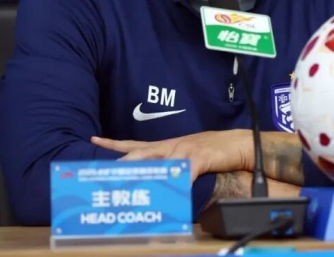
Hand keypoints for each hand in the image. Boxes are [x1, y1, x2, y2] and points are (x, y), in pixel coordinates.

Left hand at [91, 130, 252, 181]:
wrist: (239, 143)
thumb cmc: (215, 151)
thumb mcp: (188, 159)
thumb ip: (172, 168)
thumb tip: (157, 181)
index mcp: (167, 146)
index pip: (135, 144)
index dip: (114, 143)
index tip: (94, 140)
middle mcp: (172, 145)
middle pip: (140, 153)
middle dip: (121, 161)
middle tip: (103, 169)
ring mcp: (185, 150)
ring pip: (158, 162)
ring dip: (144, 174)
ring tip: (129, 185)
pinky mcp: (200, 157)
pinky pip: (185, 173)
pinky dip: (178, 183)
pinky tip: (173, 193)